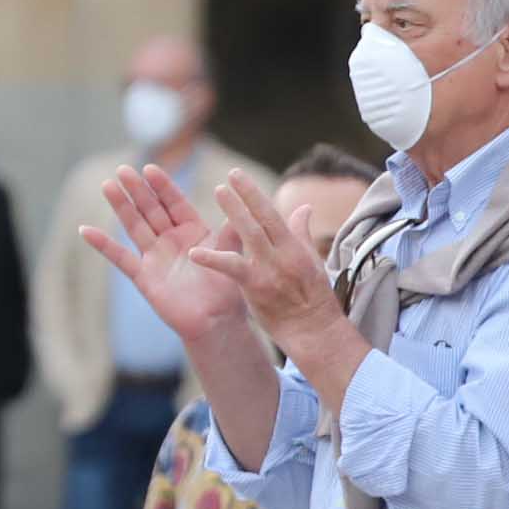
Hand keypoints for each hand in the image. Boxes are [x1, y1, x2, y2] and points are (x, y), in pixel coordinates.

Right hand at [84, 164, 252, 348]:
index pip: (174, 203)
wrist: (217, 323)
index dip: (162, 186)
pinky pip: (121, 258)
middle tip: (123, 169)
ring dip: (121, 206)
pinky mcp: (144, 276)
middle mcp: (171, 239)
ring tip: (108, 185)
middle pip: (151, 209)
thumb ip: (231, 230)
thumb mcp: (231, 255)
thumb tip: (237, 201)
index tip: (150, 168)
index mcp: (192, 230)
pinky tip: (85, 230)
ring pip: (135, 226)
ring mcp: (155, 256)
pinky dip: (103, 245)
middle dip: (138, 190)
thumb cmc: (227, 289)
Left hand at [188, 173, 349, 359]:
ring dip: (235, 211)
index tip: (238, 176)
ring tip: (219, 192)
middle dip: (245, 195)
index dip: (254, 194)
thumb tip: (304, 207)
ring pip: (251, 234)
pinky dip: (213, 259)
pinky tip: (194, 253)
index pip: (273, 214)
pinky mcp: (257, 287)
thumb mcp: (312, 262)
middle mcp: (283, 253)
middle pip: (263, 218)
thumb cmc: (313, 299)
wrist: (314, 331)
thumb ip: (302, 233)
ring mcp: (270, 269)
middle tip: (228, 176)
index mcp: (295, 247)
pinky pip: (233, 268)